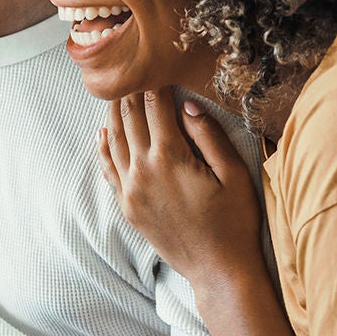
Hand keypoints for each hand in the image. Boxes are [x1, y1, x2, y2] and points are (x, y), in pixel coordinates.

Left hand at [100, 90, 263, 291]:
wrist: (217, 269)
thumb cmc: (233, 221)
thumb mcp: (234, 174)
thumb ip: (209, 135)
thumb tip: (186, 105)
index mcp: (170, 157)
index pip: (156, 107)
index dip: (156, 83)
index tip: (157, 66)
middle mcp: (143, 171)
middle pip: (130, 119)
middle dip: (130, 92)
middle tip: (130, 70)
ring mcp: (130, 190)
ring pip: (114, 140)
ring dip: (114, 114)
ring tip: (115, 92)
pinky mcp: (127, 206)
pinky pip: (108, 170)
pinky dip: (103, 148)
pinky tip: (103, 133)